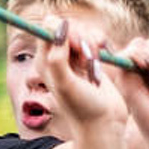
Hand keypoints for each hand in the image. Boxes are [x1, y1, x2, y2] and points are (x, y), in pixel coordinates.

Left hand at [36, 19, 129, 141]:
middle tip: (89, 57)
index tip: (77, 46)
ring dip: (93, 40)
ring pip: (82, 30)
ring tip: (96, 61)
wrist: (103, 122)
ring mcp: (74, 58)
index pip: (49, 28)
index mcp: (44, 62)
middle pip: (67, 26)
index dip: (66, 31)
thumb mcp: (65, 84)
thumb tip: (56, 28)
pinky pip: (94, 38)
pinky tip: (102, 58)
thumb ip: (57, 58)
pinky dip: (100, 43)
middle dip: (82, 35)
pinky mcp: (90, 59)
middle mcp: (56, 58)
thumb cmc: (82, 107)